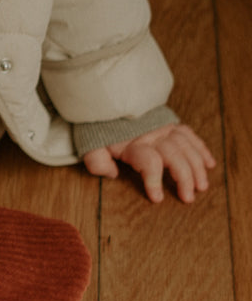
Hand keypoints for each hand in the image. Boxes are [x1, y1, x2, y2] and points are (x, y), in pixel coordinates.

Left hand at [82, 122, 215, 202]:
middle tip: (188, 197)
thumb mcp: (90, 146)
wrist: (104, 101)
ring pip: (186, 147)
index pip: (149, 162)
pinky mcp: (169, 123)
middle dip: (184, 178)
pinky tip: (209, 164)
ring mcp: (162, 128)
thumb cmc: (98, 129)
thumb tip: (112, 175)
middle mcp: (151, 135)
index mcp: (132, 143)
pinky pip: (190, 135)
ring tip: (202, 186)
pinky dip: (201, 149)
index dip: (154, 181)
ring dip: (197, 167)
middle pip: (174, 156)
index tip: (157, 199)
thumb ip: (97, 161)